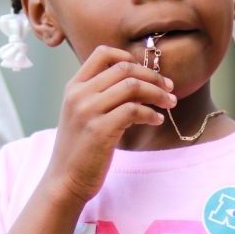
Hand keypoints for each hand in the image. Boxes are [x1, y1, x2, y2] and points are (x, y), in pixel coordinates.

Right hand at [44, 45, 175, 204]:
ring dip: (157, 93)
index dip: (128, 57)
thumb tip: (137, 82)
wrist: (64, 179)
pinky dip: (151, 113)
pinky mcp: (100, 129)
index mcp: (74, 86)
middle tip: (169, 87)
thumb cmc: (79, 148)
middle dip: (152, 75)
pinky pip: (134, 110)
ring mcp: (88, 110)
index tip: (146, 71)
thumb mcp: (81, 114)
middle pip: (124, 68)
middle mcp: (79, 94)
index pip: (102, 53)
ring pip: (132, 86)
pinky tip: (157, 120)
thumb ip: (99, 95)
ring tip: (169, 103)